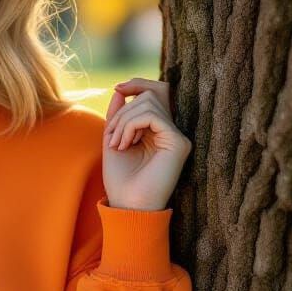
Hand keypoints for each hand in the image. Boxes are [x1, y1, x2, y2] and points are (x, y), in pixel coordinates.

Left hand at [103, 78, 191, 210]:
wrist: (128, 206)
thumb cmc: (120, 179)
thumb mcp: (113, 139)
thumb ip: (118, 115)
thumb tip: (120, 89)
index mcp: (157, 130)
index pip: (157, 92)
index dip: (138, 84)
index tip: (118, 89)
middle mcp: (171, 131)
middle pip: (153, 92)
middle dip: (125, 108)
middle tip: (112, 134)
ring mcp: (177, 137)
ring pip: (149, 102)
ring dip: (124, 120)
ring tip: (118, 144)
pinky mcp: (179, 143)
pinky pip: (152, 116)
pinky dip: (131, 125)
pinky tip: (125, 144)